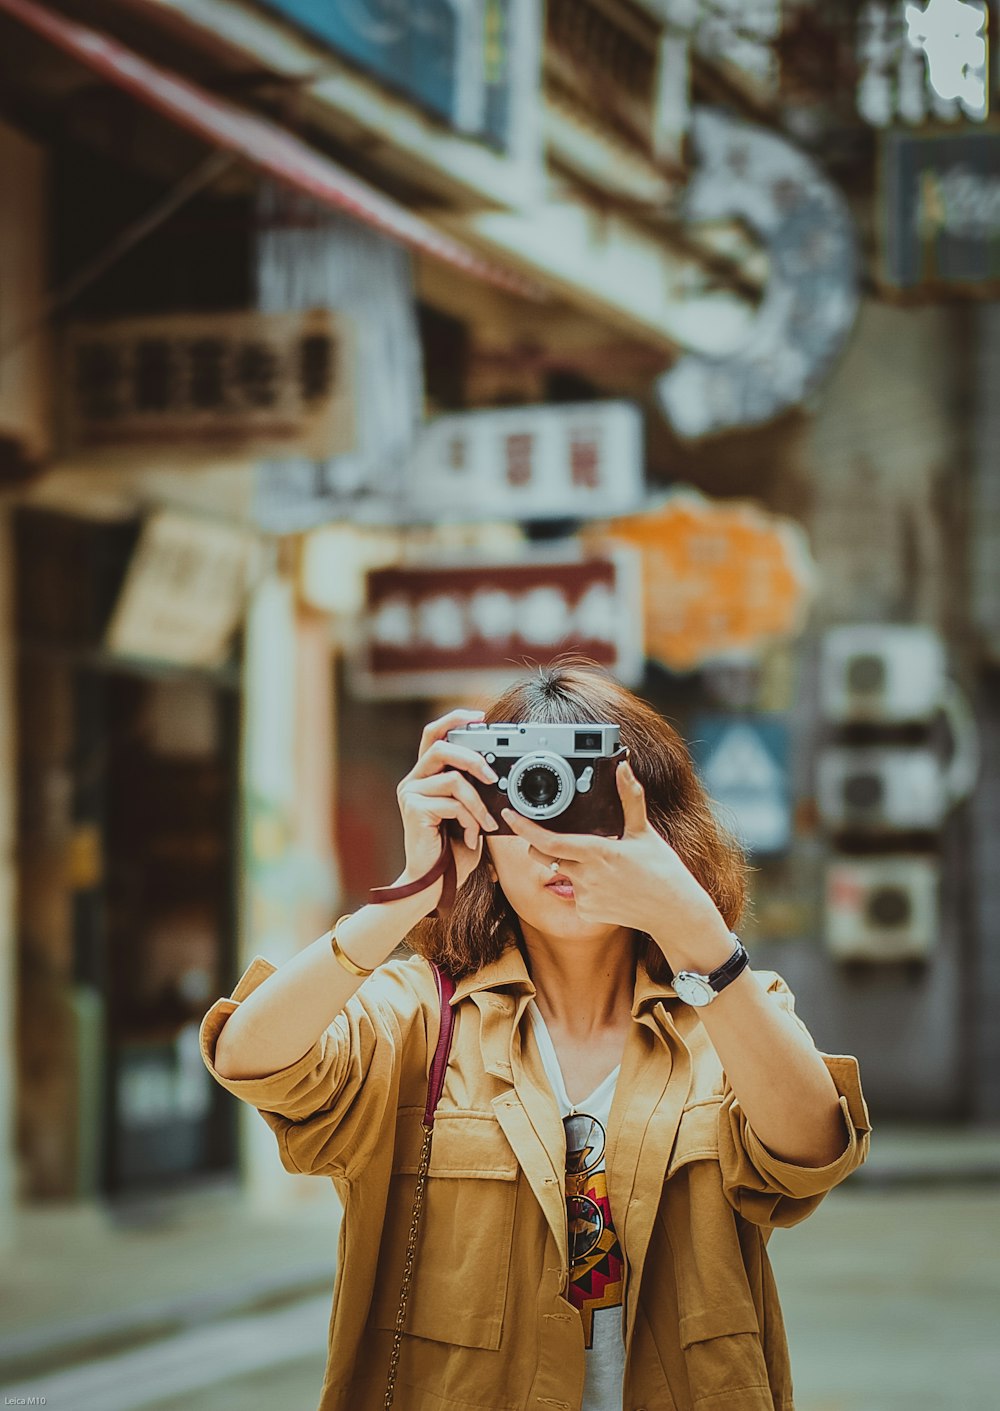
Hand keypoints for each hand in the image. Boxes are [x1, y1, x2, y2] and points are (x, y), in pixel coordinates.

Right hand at [395, 708, 499, 905]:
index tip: (480, 717)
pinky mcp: (414, 809)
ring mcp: (411, 794)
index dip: (455, 719)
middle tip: (493, 776)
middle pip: (441, 747)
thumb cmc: (452, 851)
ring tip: (486, 824)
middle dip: (472, 757)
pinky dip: (470, 820)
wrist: (433, 884)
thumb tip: (496, 773)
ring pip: (453, 779)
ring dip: (478, 804)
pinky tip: (470, 837)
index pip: (434, 734)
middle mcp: (413, 781)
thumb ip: (473, 790)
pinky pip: (453, 803)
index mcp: (425, 776)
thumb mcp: (468, 814)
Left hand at [500, 758, 728, 945]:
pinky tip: (607, 886)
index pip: (548, 840)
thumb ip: (630, 797)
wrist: (673, 912)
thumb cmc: (662, 870)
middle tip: (555, 835)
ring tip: (602, 866)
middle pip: (544, 856)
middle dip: (541, 844)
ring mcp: (585, 897)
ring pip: (561, 874)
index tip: (510, 816)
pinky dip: (584, 887)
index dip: (524, 828)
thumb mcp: (644, 831)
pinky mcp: (586, 913)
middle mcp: (586, 876)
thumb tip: (624, 767)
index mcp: (596, 852)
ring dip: (570, 866)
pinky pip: (574, 894)